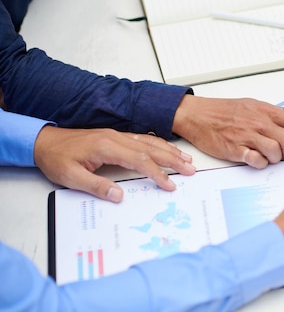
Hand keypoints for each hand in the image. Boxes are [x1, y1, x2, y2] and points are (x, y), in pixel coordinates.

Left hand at [33, 126, 195, 202]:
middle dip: (173, 159)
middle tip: (190, 169)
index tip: (169, 184)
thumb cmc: (56, 158)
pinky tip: (167, 149)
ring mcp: (117, 136)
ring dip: (169, 150)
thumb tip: (119, 196)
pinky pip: (143, 139)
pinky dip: (159, 144)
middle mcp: (115, 138)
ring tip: (186, 159)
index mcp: (106, 146)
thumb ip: (96, 186)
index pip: (140, 160)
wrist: (44, 140)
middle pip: (151, 148)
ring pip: (150, 141)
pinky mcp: (116, 137)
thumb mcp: (71, 177)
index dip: (157, 173)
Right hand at [172, 96, 283, 168]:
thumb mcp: (256, 105)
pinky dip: (260, 163)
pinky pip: (256, 160)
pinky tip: (255, 159)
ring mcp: (248, 136)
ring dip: (276, 159)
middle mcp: (259, 123)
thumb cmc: (225, 110)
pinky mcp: (236, 149)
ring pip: (275, 152)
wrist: (198, 115)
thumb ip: (282, 112)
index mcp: (266, 111)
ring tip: (267, 156)